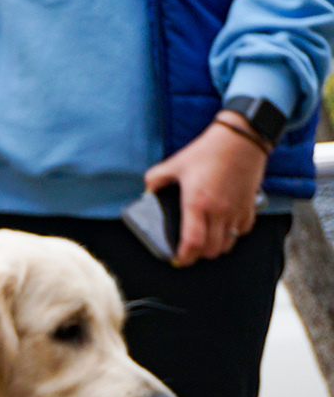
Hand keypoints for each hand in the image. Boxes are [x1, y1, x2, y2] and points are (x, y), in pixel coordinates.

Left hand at [143, 114, 268, 265]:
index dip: (185, 257)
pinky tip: (224, 228)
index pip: (193, 242)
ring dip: (216, 247)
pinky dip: (234, 234)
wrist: (242, 137)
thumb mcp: (175, 163)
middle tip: (189, 251)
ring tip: (206, 242)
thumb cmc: (208, 150)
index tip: (178, 259)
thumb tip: (147, 192)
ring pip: (228, 243)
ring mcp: (236, 209)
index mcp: (197, 203)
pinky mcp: (250, 205)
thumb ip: (155, 179)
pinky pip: (243, 230)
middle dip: (199, 255)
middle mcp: (219, 210)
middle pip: (211, 249)